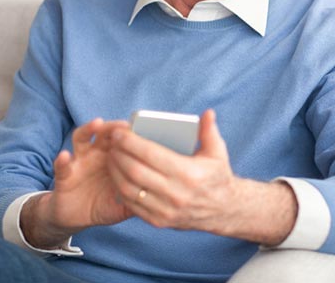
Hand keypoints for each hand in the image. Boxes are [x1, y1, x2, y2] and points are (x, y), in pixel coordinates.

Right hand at [21, 118, 134, 248]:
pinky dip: (62, 160)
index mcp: (112, 159)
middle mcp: (95, 154)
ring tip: (96, 124)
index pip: (122, 141)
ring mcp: (79, 162)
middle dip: (113, 127)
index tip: (144, 131)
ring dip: (88, 130)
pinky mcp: (63, 175)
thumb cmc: (102, 204)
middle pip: (103, 133)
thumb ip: (138, 200)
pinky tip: (65, 156)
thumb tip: (159, 202)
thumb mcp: (122, 204)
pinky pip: (61, 165)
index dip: (131, 136)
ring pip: (81, 139)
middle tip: (124, 125)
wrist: (75, 217)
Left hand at [107, 109, 296, 243]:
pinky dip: (120, 189)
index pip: (151, 154)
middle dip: (118, 154)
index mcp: (189, 174)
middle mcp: (176, 194)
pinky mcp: (159, 221)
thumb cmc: (217, 175)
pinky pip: (132, 205)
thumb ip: (209, 131)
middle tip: (112, 142)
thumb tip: (207, 113)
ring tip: (111, 156)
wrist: (223, 210)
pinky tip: (116, 176)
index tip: (119, 132)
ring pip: (130, 189)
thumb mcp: (217, 152)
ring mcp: (166, 211)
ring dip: (115, 171)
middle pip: (136, 171)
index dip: (131, 142)